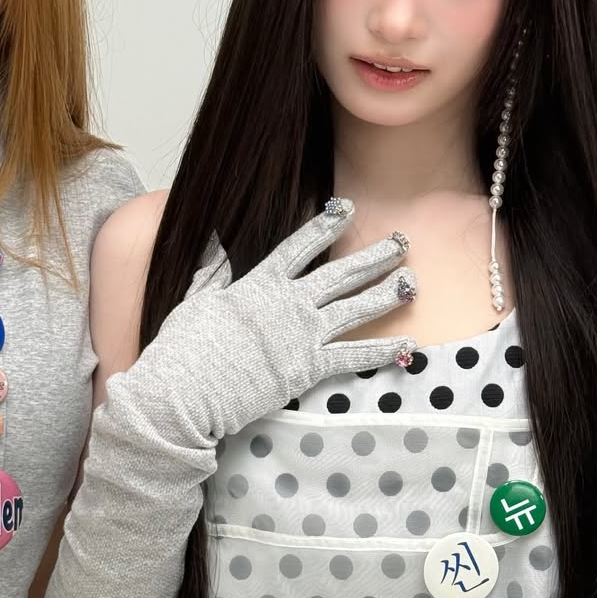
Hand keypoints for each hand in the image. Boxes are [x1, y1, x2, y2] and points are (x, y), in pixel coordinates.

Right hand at [112, 197, 414, 438]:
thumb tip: (214, 242)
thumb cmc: (184, 346)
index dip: (325, 225)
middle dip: (373, 256)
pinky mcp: (309, 368)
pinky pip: (353, 357)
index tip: (346, 208)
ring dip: (385, 294)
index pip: (300, 246)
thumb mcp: (196, 300)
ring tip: (411, 282)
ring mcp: (303, 334)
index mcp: (260, 283)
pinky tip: (407, 343)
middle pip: (340, 273)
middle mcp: (289, 303)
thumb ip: (212, 272)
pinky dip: (381, 351)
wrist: (188, 389)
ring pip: (355, 308)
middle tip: (401, 242)